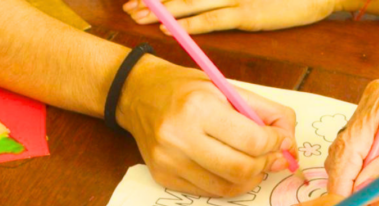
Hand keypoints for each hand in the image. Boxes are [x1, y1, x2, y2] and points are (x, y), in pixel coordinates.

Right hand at [118, 56, 296, 196]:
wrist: (138, 95)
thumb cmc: (187, 90)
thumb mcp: (228, 88)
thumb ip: (266, 113)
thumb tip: (290, 143)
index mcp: (198, 107)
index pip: (252, 140)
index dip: (275, 144)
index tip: (281, 141)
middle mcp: (179, 137)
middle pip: (241, 168)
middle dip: (266, 165)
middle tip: (273, 157)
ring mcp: (168, 161)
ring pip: (227, 187)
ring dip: (250, 178)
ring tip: (253, 163)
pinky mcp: (163, 177)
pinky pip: (208, 192)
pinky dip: (228, 184)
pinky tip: (230, 168)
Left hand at [123, 0, 343, 34]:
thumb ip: (232, 1)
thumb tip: (214, 5)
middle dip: (155, 2)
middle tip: (129, 9)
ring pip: (192, 3)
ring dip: (164, 12)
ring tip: (139, 18)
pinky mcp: (249, 15)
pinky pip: (213, 20)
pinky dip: (190, 24)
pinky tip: (170, 29)